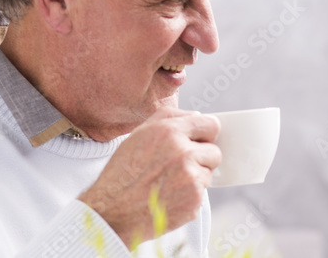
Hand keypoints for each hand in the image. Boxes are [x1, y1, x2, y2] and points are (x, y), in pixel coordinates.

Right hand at [78, 108, 221, 245]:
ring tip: (169, 183)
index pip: (211, 125)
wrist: (112, 211)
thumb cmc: (123, 172)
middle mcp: (183, 152)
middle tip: (180, 167)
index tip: (200, 142)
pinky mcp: (194, 199)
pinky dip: (190, 196)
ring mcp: (191, 177)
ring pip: (208, 173)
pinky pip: (203, 193)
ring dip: (195, 178)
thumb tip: (196, 115)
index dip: (206, 134)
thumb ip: (168, 118)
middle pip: (215, 152)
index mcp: (169, 132)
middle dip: (202, 159)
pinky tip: (169, 197)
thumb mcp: (139, 135)